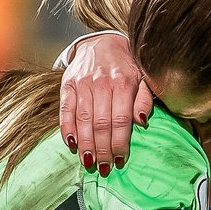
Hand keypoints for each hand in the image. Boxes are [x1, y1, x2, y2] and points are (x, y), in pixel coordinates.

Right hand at [59, 32, 151, 171]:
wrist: (103, 41)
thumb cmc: (127, 66)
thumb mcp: (143, 78)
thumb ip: (144, 100)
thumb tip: (142, 122)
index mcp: (124, 83)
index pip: (121, 120)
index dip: (120, 143)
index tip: (120, 161)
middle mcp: (102, 83)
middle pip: (101, 124)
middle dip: (102, 150)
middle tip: (104, 169)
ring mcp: (83, 83)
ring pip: (83, 120)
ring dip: (85, 145)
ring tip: (89, 163)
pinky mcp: (68, 83)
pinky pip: (66, 110)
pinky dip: (67, 129)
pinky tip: (71, 144)